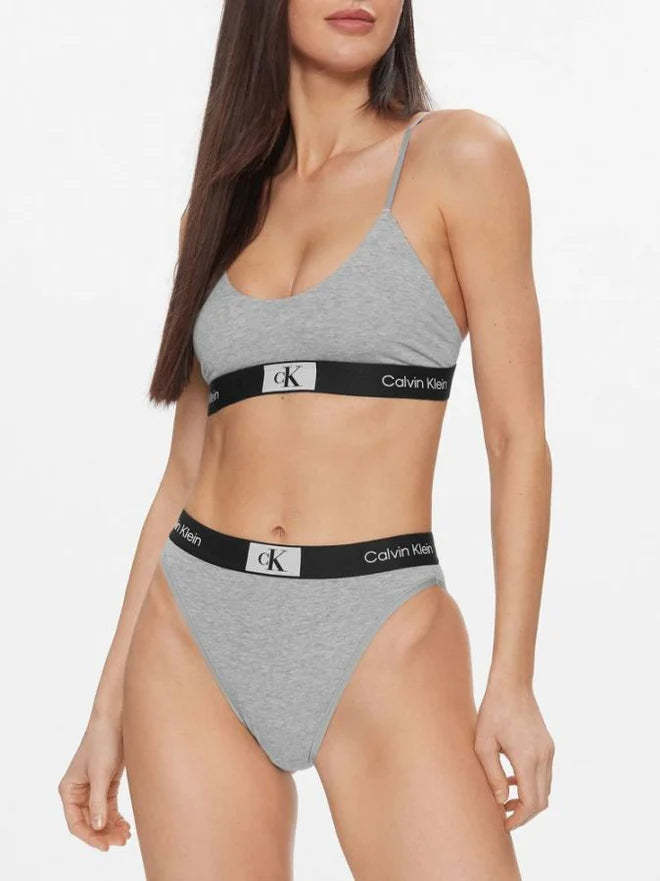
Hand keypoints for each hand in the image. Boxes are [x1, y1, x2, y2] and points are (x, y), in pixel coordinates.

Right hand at [58, 712, 131, 850]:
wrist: (116, 718)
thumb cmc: (104, 742)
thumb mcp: (101, 773)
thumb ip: (98, 801)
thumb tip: (98, 828)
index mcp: (68, 790)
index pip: (75, 823)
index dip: (90, 837)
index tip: (105, 847)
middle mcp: (78, 792)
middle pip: (89, 822)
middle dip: (104, 834)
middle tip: (122, 841)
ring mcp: (93, 788)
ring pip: (100, 817)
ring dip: (111, 828)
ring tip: (126, 836)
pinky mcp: (107, 783)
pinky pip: (109, 807)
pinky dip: (116, 818)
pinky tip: (126, 825)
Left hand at [474, 681, 553, 830]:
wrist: (512, 684)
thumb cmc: (492, 711)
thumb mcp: (483, 744)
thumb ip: (492, 775)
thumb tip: (500, 802)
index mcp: (527, 758)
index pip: (531, 802)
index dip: (519, 819)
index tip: (503, 824)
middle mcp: (543, 757)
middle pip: (541, 800)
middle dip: (523, 814)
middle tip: (502, 816)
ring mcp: (549, 751)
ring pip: (544, 789)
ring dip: (527, 799)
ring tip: (503, 798)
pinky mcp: (548, 745)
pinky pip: (544, 775)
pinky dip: (530, 784)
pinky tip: (510, 780)